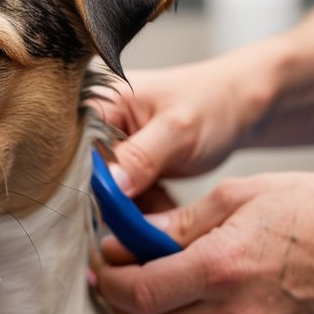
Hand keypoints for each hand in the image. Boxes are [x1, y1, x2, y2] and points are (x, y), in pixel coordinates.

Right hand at [93, 46, 279, 198]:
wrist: (240, 107)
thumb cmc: (213, 102)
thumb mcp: (178, 129)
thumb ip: (141, 157)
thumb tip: (108, 187)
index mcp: (97, 101)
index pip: (73, 148)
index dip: (85, 180)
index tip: (109, 208)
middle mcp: (95, 124)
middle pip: (84, 174)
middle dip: (113, 199)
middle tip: (144, 212)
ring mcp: (110, 147)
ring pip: (104, 192)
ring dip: (132, 207)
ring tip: (163, 204)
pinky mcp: (124, 167)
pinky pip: (121, 197)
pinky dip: (142, 207)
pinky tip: (163, 203)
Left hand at [94, 173, 313, 313]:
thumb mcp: (240, 197)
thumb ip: (178, 223)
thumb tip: (129, 238)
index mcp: (221, 268)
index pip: (139, 293)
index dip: (112, 283)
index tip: (105, 267)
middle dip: (123, 309)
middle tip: (118, 285)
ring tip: (161, 294)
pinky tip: (209, 307)